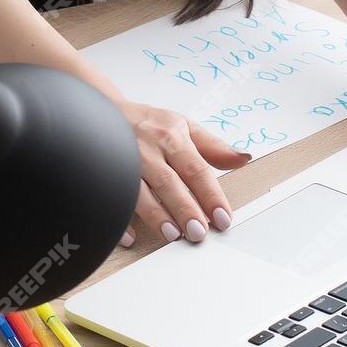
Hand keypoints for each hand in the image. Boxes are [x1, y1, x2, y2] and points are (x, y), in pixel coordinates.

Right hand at [117, 101, 250, 248]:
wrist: (104, 110)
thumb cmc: (148, 124)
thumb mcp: (183, 126)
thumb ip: (213, 147)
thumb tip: (245, 158)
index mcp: (172, 136)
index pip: (196, 169)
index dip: (211, 195)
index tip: (223, 218)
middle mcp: (148, 148)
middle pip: (169, 181)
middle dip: (185, 208)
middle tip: (199, 233)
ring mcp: (122, 160)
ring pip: (139, 190)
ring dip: (156, 214)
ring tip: (172, 234)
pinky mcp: (102, 171)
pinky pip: (109, 196)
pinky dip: (119, 218)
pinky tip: (130, 236)